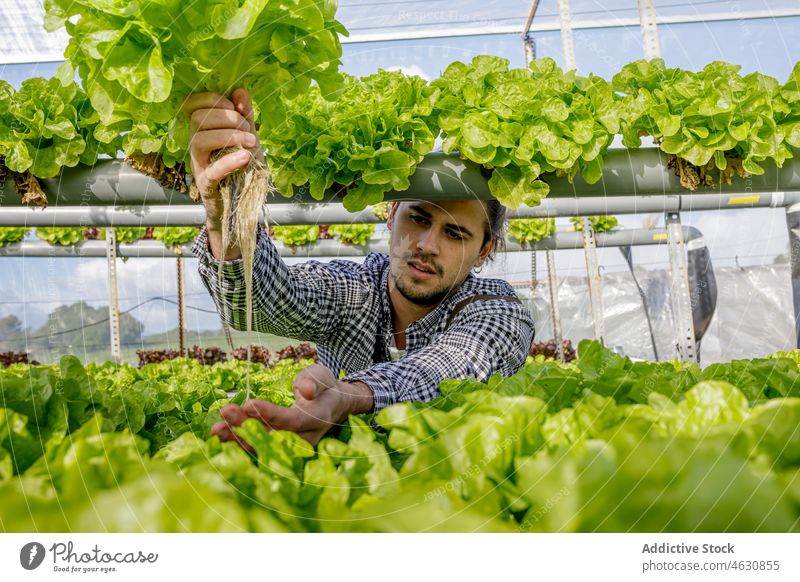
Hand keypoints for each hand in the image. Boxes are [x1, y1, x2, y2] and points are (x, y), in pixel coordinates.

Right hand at [181, 88, 263, 229]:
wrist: (239, 204)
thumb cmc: (241, 168)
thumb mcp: (247, 138)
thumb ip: (244, 116)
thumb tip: (241, 90)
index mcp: (202, 130)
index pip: (191, 104)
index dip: (211, 99)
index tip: (233, 105)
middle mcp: (195, 145)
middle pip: (198, 119)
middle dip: (227, 118)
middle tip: (249, 129)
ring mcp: (198, 165)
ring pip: (199, 140)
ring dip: (229, 136)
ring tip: (252, 143)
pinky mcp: (206, 184)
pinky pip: (212, 170)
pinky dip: (229, 161)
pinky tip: (245, 157)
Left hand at [211, 364, 374, 447]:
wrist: (332, 405)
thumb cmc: (323, 386)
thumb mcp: (321, 376)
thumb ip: (314, 382)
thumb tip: (306, 390)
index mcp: (317, 418)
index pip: (292, 420)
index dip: (270, 414)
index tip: (248, 404)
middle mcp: (306, 437)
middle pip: (273, 436)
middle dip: (246, 426)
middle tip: (225, 413)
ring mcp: (293, 446)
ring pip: (264, 445)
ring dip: (238, 438)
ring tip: (216, 429)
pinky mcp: (282, 448)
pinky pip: (260, 448)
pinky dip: (239, 443)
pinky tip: (220, 437)